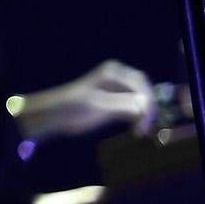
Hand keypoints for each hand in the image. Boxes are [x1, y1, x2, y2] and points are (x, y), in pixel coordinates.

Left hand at [13, 60, 155, 141]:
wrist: (55, 114)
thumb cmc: (73, 106)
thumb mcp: (98, 105)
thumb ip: (122, 104)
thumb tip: (145, 105)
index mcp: (114, 71)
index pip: (141, 85)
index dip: (148, 103)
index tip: (146, 121)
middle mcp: (118, 77)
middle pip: (144, 92)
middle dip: (149, 109)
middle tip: (145, 128)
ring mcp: (117, 90)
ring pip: (142, 101)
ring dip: (145, 116)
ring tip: (139, 132)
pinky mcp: (116, 103)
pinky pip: (135, 109)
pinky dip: (139, 119)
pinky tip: (136, 132)